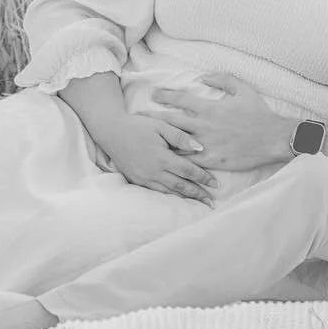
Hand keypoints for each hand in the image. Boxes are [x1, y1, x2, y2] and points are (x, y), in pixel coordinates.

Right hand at [98, 112, 217, 205]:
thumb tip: (200, 148)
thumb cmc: (137, 125)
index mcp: (161, 157)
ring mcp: (145, 178)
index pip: (187, 171)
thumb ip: (180, 137)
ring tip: (200, 203)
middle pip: (181, 186)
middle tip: (212, 202)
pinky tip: (179, 198)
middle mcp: (154, 171)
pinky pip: (158, 192)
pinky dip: (171, 196)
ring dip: (186, 198)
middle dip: (198, 194)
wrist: (111, 132)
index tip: (216, 184)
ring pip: (170, 192)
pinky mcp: (138, 181)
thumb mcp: (160, 125)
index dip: (203, 177)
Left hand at [151, 74, 291, 170]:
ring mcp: (206, 144)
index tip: (154, 94)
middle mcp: (203, 126)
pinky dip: (179, 160)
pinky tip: (168, 161)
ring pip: (177, 142)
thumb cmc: (258, 112)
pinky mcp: (212, 161)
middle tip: (141, 116)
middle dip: (155, 117)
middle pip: (172, 120)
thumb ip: (221, 79)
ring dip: (162, 140)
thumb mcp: (241, 88)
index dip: (165, 95)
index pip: (180, 99)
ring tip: (148, 140)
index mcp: (209, 107)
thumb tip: (203, 77)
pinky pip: (191, 161)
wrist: (272, 138)